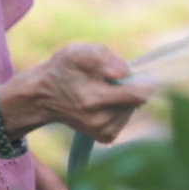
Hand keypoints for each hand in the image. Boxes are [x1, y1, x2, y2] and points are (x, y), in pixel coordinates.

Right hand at [1, 43, 152, 142]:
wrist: (43, 96)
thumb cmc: (62, 70)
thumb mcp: (77, 52)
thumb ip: (103, 57)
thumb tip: (124, 71)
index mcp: (94, 99)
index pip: (136, 95)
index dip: (145, 82)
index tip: (145, 75)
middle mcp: (100, 120)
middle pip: (137, 101)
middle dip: (129, 86)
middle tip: (108, 79)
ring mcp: (103, 131)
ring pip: (132, 109)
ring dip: (123, 98)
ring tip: (102, 90)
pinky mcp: (105, 137)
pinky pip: (125, 118)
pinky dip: (119, 108)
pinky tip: (103, 102)